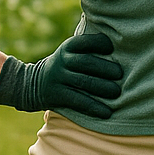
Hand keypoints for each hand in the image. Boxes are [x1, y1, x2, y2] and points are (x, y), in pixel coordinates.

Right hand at [0, 33, 122, 119]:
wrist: (32, 84)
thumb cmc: (65, 66)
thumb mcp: (70, 51)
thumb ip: (89, 46)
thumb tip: (120, 43)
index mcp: (68, 47)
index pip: (84, 42)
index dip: (99, 43)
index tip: (112, 48)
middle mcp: (63, 61)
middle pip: (86, 63)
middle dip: (105, 68)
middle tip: (120, 74)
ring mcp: (59, 79)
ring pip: (84, 82)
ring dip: (103, 88)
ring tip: (117, 92)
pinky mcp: (58, 96)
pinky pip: (79, 101)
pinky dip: (94, 107)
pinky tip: (107, 112)